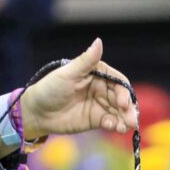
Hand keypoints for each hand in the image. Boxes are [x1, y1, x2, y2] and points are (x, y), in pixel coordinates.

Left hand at [21, 38, 137, 139]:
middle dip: (128, 109)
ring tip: (125, 127)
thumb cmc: (50, 88)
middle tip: (132, 120)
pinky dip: (115, 125)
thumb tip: (99, 41)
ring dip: (124, 119)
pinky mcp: (96, 120)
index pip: (117, 81)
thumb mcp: (67, 74)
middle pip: (121, 98)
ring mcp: (100, 105)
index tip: (123, 102)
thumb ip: (85, 61)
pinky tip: (115, 128)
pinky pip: (110, 122)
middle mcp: (101, 88)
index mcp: (97, 73)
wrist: (38, 112)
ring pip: (118, 112)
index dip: (123, 91)